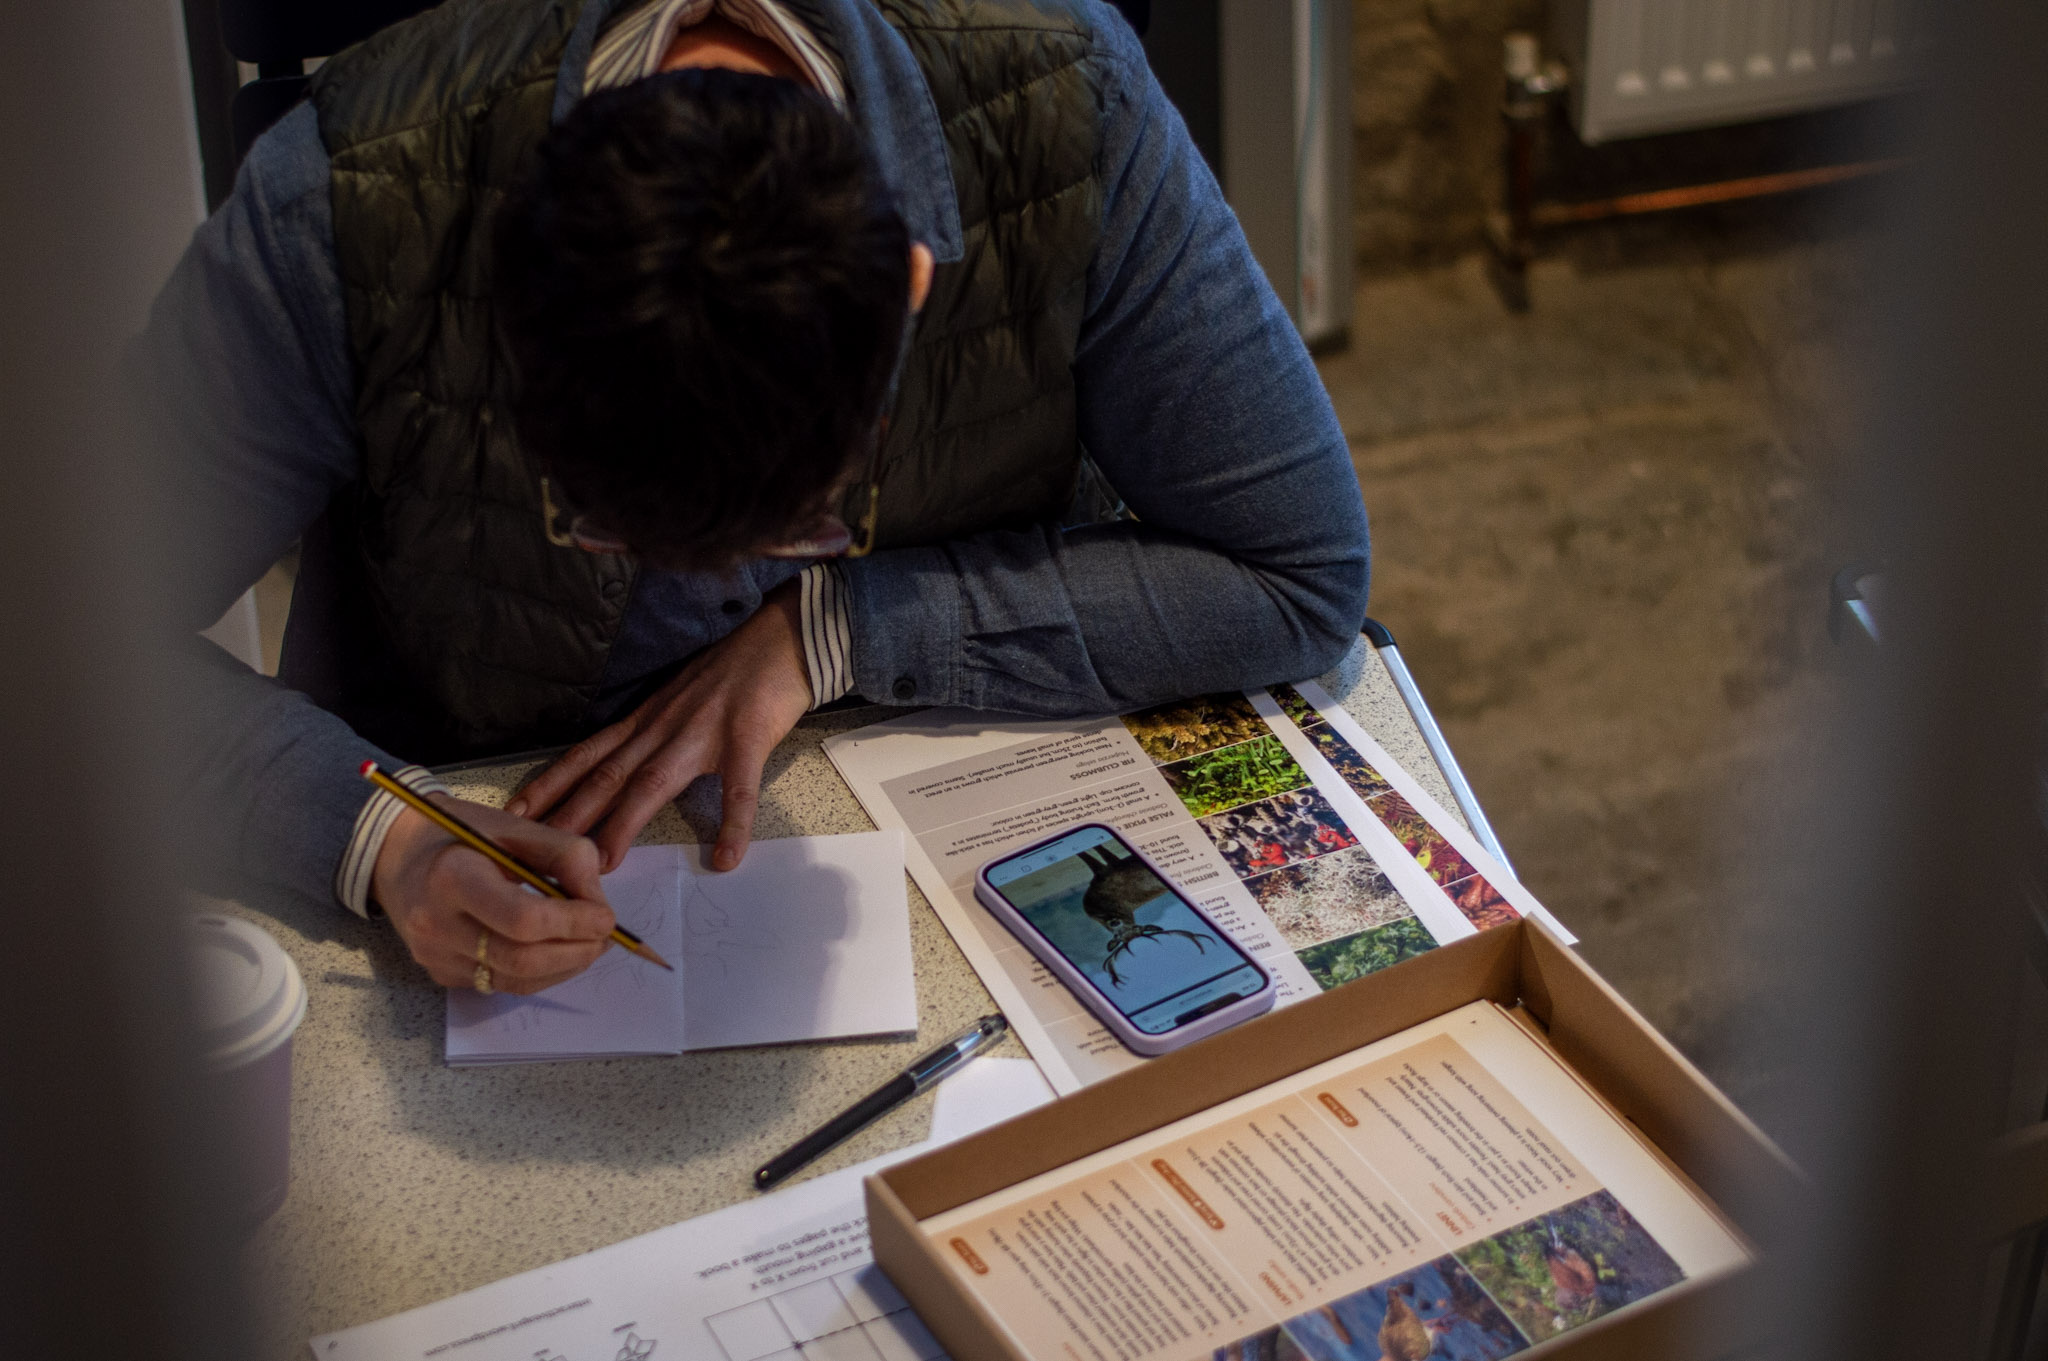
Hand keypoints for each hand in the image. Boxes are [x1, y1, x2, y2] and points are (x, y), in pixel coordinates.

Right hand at [372, 794, 616, 993]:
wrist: (396, 853)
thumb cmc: (460, 832)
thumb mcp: (515, 827)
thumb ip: (565, 856)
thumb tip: (598, 905)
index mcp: (452, 877)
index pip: (523, 920)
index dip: (574, 923)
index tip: (606, 916)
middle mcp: (436, 925)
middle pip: (522, 959)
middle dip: (576, 952)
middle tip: (606, 937)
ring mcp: (435, 956)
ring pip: (516, 981)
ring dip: (564, 967)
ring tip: (589, 944)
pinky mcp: (441, 974)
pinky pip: (501, 984)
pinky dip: (539, 973)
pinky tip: (555, 950)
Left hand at [507, 580, 812, 871]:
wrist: (779, 637)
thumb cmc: (733, 672)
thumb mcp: (679, 700)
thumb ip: (654, 734)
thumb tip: (627, 773)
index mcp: (646, 721)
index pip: (587, 756)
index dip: (549, 785)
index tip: (513, 815)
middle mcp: (662, 726)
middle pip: (607, 774)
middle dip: (568, 813)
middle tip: (536, 851)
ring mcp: (703, 732)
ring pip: (654, 781)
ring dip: (624, 822)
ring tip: (602, 863)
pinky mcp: (747, 738)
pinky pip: (739, 787)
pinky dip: (732, 823)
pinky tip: (727, 856)